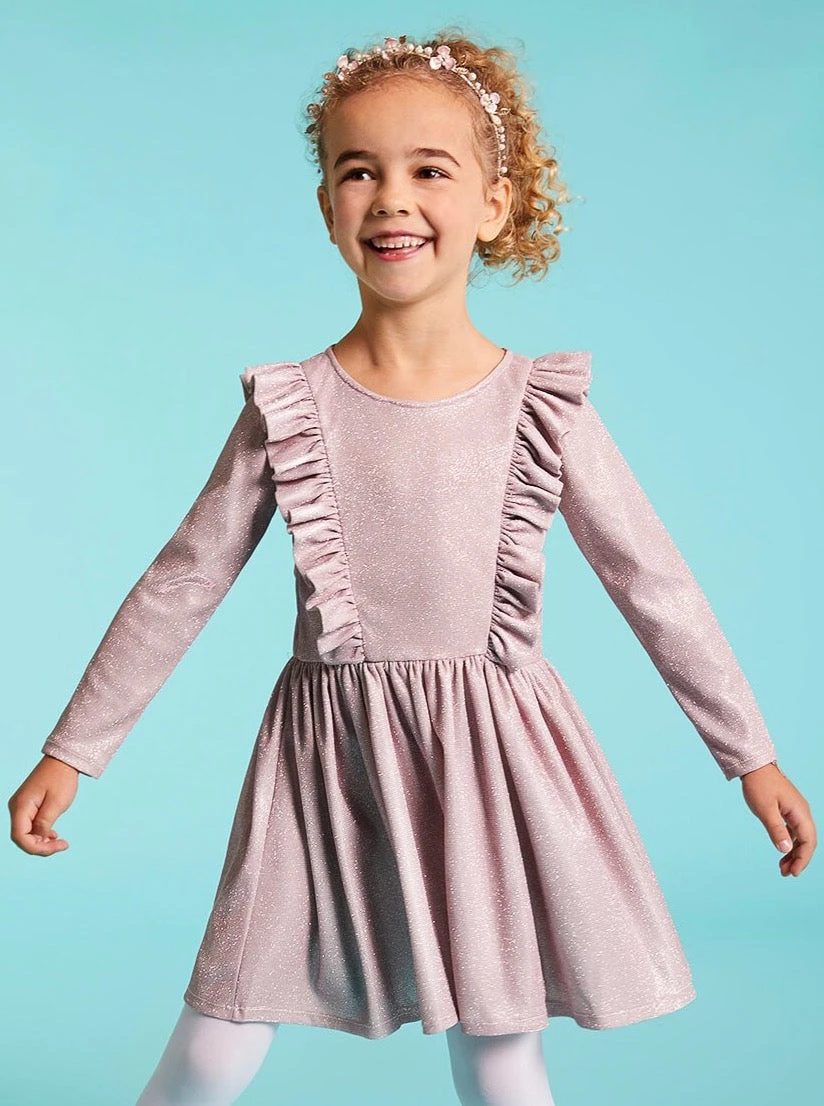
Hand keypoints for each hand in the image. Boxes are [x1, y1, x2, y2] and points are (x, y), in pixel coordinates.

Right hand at [7, 755, 78, 856]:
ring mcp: (21, 807)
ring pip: (26, 833)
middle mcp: (16, 808)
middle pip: (22, 837)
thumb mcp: (56, 803)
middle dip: (41, 846)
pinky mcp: (28, 806)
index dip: (36, 848)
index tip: (57, 847)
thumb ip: (45, 823)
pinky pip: (30, 825)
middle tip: (62, 845)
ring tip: (59, 841)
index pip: (19, 837)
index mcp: (21, 806)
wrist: (63, 760)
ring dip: (41, 841)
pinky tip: (53, 835)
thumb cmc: (61, 778)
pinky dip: (41, 833)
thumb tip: (38, 840)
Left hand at [740, 761, 815, 876]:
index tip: (793, 873)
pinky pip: (794, 831)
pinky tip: (782, 852)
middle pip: (807, 841)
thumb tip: (786, 850)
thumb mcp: (765, 809)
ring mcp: (796, 810)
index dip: (803, 859)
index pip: (808, 841)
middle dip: (799, 859)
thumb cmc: (758, 785)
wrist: (754, 766)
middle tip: (786, 874)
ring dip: (794, 853)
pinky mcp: (788, 810)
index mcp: (800, 812)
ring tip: (783, 868)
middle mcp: (802, 812)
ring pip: (801, 837)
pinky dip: (789, 843)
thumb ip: (776, 830)